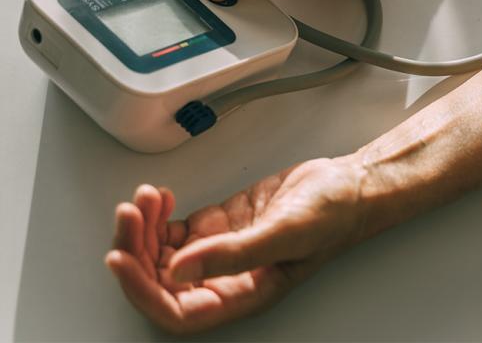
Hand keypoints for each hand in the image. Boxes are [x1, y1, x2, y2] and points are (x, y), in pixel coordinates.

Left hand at [105, 158, 366, 333]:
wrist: (348, 184)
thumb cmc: (331, 215)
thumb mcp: (284, 234)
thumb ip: (232, 255)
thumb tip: (178, 269)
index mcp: (242, 294)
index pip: (176, 310)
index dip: (142, 292)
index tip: (120, 259)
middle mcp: (226, 278)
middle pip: (160, 281)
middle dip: (135, 250)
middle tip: (128, 214)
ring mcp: (220, 250)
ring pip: (162, 253)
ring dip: (144, 228)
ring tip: (145, 197)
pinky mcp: (220, 224)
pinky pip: (175, 229)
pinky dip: (159, 214)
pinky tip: (159, 195)